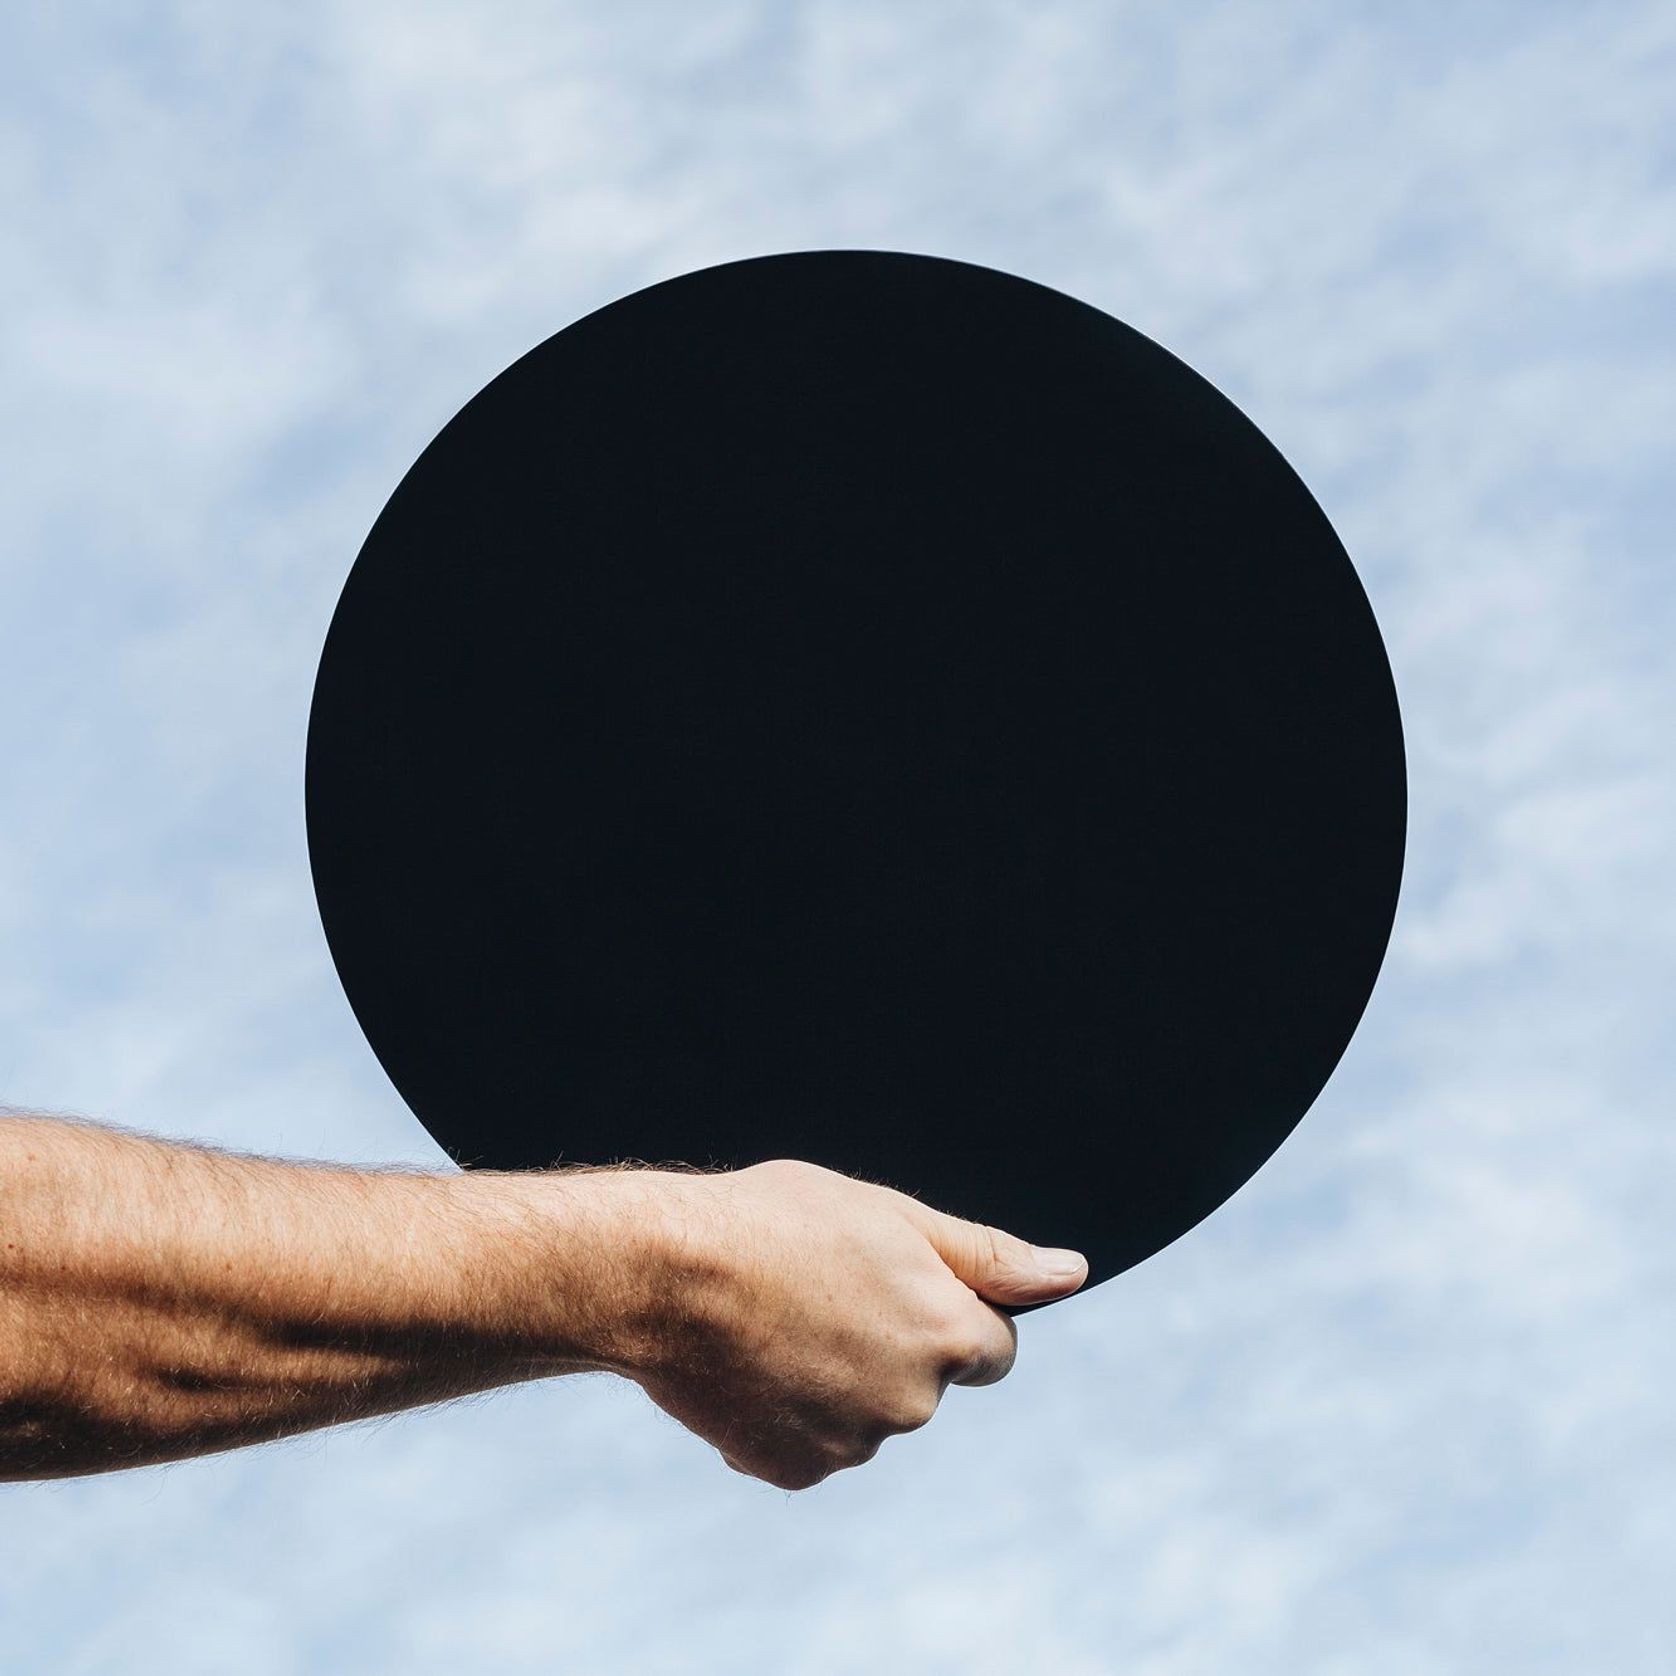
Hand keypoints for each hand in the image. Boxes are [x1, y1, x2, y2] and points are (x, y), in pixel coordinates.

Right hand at [617, 1158, 1087, 1490]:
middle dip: (894, 1342)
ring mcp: (852, 1444)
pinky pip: (814, 1441)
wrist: (663, 1274)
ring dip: (842, 1377)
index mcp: (947, 1334)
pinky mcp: (793, 1469)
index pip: (994, 1344)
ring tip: (780, 1318)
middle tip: (825, 1287)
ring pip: (869, 1411)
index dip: (951, 1307)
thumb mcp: (891, 1214)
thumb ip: (987, 1254)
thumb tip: (1072, 1273)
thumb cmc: (776, 1222)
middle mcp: (913, 1403)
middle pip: (929, 1379)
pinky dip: (794, 1410)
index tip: (897, 1282)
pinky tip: (753, 1360)